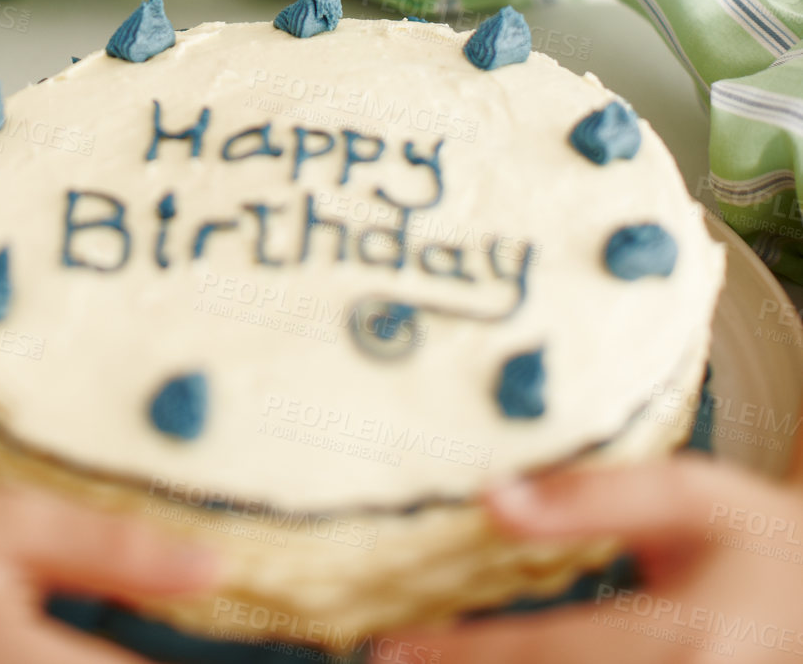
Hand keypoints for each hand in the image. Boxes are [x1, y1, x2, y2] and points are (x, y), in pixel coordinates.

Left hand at [370, 456, 802, 661]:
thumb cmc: (755, 537)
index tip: (389, 647)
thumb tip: (494, 499)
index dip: (461, 654)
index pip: (545, 654)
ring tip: (424, 660)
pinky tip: (491, 659)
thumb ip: (592, 498)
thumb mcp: (687, 494)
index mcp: (681, 641)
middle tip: (387, 659)